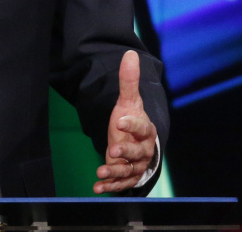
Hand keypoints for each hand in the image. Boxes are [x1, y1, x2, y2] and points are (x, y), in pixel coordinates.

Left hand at [94, 51, 157, 193]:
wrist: (137, 143)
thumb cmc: (131, 121)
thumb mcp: (128, 101)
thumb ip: (128, 81)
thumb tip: (130, 54)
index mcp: (145, 130)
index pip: (141, 127)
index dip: (132, 125)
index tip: (119, 121)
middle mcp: (143, 150)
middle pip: (137, 153)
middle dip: (126, 153)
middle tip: (113, 150)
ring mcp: (135, 165)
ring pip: (128, 171)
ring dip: (114, 172)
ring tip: (100, 172)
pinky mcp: (126, 176)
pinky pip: (120, 183)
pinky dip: (109, 186)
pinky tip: (96, 187)